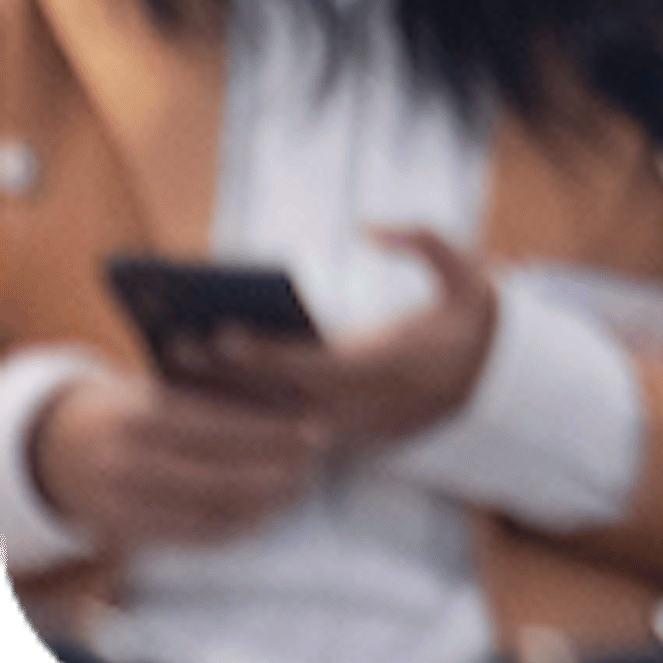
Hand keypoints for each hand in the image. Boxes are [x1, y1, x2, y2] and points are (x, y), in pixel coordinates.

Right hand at [29, 370, 324, 550]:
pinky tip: (266, 516)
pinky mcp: (124, 534)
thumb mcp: (156, 388)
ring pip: (207, 512)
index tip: (317, 431)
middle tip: (318, 465)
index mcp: (140, 419)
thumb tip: (291, 385)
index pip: (220, 429)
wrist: (54, 451)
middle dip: (275, 473)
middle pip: (219, 476)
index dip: (273, 434)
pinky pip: (187, 537)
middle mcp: (128, 464)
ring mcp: (123, 504)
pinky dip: (232, 529)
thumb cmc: (130, 408)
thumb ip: (210, 389)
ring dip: (262, 505)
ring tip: (301, 490)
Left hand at [192, 229, 495, 453]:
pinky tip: (199, 385)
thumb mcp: (469, 275)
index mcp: (386, 370)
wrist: (487, 386)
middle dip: (223, 376)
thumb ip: (426, 241)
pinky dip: (237, 410)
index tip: (222, 331)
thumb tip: (370, 227)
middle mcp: (361, 407)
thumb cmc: (467, 324)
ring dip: (220, 397)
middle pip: (277, 400)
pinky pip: (274, 429)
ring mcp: (344, 427)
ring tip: (175, 364)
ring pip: (268, 422)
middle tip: (176, 345)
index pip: (312, 367)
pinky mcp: (332, 435)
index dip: (264, 353)